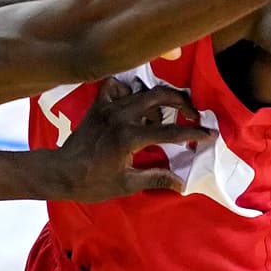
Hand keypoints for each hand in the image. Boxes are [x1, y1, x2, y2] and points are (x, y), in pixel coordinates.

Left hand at [54, 77, 212, 202]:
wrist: (60, 171)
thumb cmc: (93, 182)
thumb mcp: (127, 184)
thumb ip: (156, 178)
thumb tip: (182, 183)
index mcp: (130, 136)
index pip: (171, 131)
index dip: (194, 132)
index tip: (210, 134)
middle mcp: (121, 115)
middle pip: (161, 95)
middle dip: (182, 102)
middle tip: (192, 114)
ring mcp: (108, 106)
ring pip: (142, 90)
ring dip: (158, 100)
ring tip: (161, 118)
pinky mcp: (98, 104)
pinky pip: (117, 85)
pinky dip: (128, 90)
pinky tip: (133, 104)